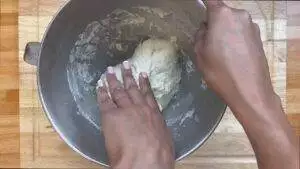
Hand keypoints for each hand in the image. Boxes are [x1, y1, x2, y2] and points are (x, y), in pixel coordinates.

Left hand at [97, 61, 173, 168]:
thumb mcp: (165, 141)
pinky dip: (102, 93)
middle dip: (128, 76)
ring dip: (113, 80)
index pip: (148, 95)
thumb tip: (158, 133)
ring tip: (110, 70)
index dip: (144, 84)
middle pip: (132, 88)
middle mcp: (140, 108)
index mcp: (153, 115)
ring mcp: (125, 110)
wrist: (145, 160)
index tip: (142, 74)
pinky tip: (99, 86)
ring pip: (118, 91)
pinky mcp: (111, 116)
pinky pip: (105, 101)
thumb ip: (159, 132)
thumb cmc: (159, 155)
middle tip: (126, 64)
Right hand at [194, 1, 298, 168]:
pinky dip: (234, 39)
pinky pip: (241, 33)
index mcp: (222, 15)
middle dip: (213, 23)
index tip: (197, 12)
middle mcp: (240, 15)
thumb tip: (206, 28)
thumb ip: (200, 34)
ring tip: (220, 53)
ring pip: (232, 23)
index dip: (202, 5)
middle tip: (207, 41)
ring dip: (225, 32)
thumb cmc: (219, 71)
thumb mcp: (199, 53)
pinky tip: (232, 57)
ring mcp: (252, 26)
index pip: (210, 1)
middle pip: (222, 13)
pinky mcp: (259, 38)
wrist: (249, 91)